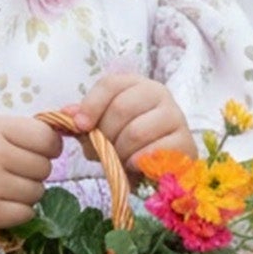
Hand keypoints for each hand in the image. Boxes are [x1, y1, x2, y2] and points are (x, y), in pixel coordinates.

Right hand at [0, 114, 61, 231]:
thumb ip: (23, 130)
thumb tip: (68, 131)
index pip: (47, 138)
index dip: (50, 148)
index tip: (38, 152)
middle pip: (44, 167)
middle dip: (35, 172)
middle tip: (13, 172)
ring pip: (38, 192)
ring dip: (27, 193)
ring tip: (3, 187)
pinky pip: (26, 213)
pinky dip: (18, 211)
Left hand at [61, 74, 195, 167]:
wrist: (158, 169)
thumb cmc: (126, 144)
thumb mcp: (101, 130)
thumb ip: (84, 120)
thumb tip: (67, 114)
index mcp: (135, 84)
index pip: (110, 84)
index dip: (91, 105)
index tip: (79, 126)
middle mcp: (159, 93)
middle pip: (121, 107)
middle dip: (106, 135)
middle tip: (105, 151)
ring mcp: (176, 116)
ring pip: (136, 131)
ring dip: (121, 152)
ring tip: (121, 159)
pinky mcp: (186, 142)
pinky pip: (153, 152)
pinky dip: (137, 162)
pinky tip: (136, 165)